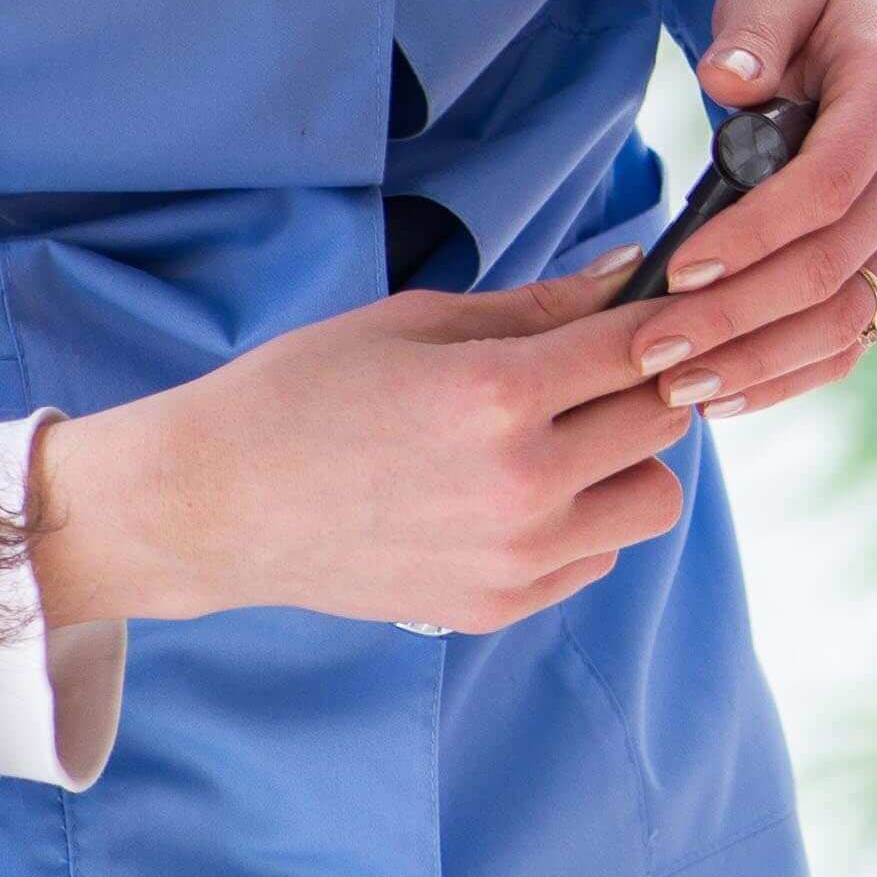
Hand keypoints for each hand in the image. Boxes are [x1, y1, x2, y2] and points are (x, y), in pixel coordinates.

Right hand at [26, 256, 692, 631]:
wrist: (211, 504)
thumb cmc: (301, 393)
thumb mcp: (415, 321)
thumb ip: (536, 306)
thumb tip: (630, 271)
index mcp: (498, 393)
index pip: (642, 345)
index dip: (658, 320)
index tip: (655, 312)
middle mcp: (522, 481)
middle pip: (665, 421)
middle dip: (644, 387)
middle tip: (596, 374)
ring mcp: (515, 554)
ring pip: (654, 500)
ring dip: (628, 464)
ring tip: (563, 442)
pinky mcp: (499, 604)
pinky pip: (598, 557)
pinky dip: (582, 524)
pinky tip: (516, 496)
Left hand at [634, 0, 876, 421]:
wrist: (873, 33)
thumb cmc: (808, 10)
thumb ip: (754, 28)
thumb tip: (731, 77)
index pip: (827, 187)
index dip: (753, 236)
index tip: (676, 270)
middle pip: (832, 268)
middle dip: (736, 318)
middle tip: (649, 350)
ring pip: (846, 319)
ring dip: (759, 362)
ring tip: (676, 390)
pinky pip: (852, 338)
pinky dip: (790, 377)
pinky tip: (722, 398)